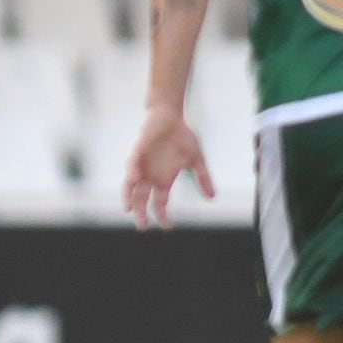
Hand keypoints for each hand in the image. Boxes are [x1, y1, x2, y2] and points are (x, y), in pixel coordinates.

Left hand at [123, 104, 212, 230]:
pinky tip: (134, 179)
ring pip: (131, 185)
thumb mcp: (196, 159)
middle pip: (142, 199)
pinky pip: (132, 164)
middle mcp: (151, 176)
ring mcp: (143, 165)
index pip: (160, 203)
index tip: (167, 225)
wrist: (171, 117)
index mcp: (164, 180)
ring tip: (130, 209)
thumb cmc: (182, 137)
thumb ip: (203, 177)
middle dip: (142, 213)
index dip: (162, 215)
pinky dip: (132, 172)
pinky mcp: (138, 151)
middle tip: (143, 226)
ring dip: (130, 196)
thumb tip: (212, 197)